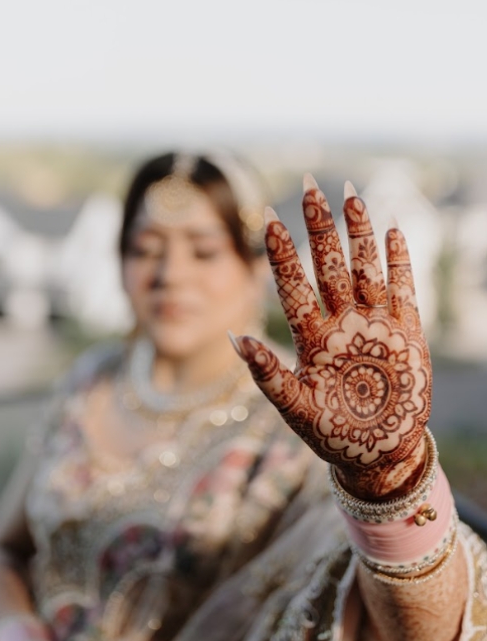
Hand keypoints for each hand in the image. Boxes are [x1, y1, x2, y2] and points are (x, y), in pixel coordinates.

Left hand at [232, 176, 430, 499]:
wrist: (378, 454)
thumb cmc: (330, 434)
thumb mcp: (294, 407)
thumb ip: (267, 374)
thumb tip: (234, 337)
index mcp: (311, 338)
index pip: (293, 285)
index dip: (282, 253)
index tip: (268, 217)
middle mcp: (341, 323)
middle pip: (328, 265)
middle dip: (319, 227)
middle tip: (309, 185)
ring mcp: (374, 325)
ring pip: (364, 268)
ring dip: (358, 233)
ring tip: (349, 194)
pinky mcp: (407, 334)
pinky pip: (403, 290)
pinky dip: (399, 261)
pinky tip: (392, 229)